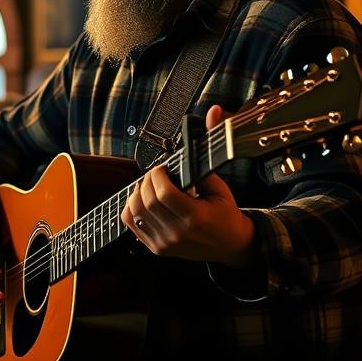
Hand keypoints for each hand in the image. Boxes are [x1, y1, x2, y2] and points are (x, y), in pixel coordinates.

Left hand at [122, 105, 254, 266]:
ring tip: (149, 186)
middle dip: (147, 181)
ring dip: (137, 193)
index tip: (162, 168)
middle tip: (156, 175)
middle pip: (147, 200)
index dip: (158, 174)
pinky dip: (131, 208)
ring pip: (135, 212)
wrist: (230, 246)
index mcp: (196, 218)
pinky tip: (143, 199)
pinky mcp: (156, 248)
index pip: (164, 193)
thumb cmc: (225, 213)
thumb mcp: (221, 185)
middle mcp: (178, 233)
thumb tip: (212, 112)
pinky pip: (131, 224)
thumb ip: (210, 150)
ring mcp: (165, 243)